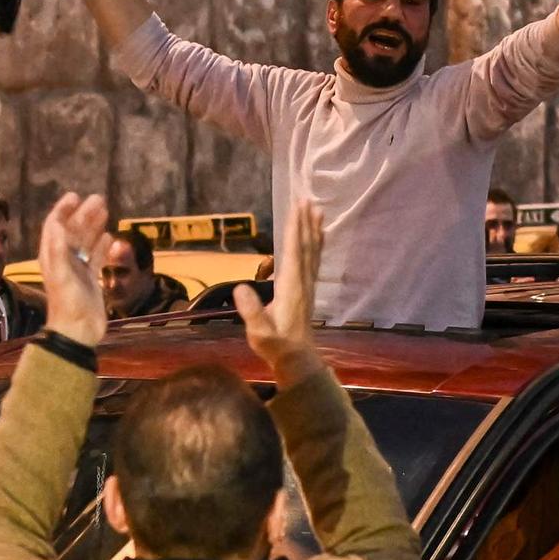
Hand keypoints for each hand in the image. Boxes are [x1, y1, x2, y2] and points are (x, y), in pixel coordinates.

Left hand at [37, 192, 111, 347]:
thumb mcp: (61, 275)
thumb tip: (58, 224)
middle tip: (99, 198)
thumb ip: (58, 250)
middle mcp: (64, 260)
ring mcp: (77, 269)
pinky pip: (96, 257)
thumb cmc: (67, 303)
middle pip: (73, 231)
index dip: (62, 210)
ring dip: (94, 226)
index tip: (74, 195)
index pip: (55, 227)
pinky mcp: (90, 279)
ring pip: (85, 241)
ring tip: (105, 210)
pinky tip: (110, 237)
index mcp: (52, 256)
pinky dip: (102, 246)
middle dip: (84, 214)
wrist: (78, 331)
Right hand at [235, 199, 325, 371]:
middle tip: (306, 198)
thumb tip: (240, 287)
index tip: (296, 208)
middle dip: (304, 222)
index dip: (294, 229)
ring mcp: (307, 286)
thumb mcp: (260, 333)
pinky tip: (318, 236)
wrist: (298, 361)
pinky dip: (316, 245)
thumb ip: (252, 312)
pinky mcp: (308, 291)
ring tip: (316, 209)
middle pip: (306, 247)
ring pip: (312, 252)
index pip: (293, 252)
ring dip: (313, 230)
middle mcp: (303, 283)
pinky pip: (314, 261)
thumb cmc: (275, 347)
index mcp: (291, 288)